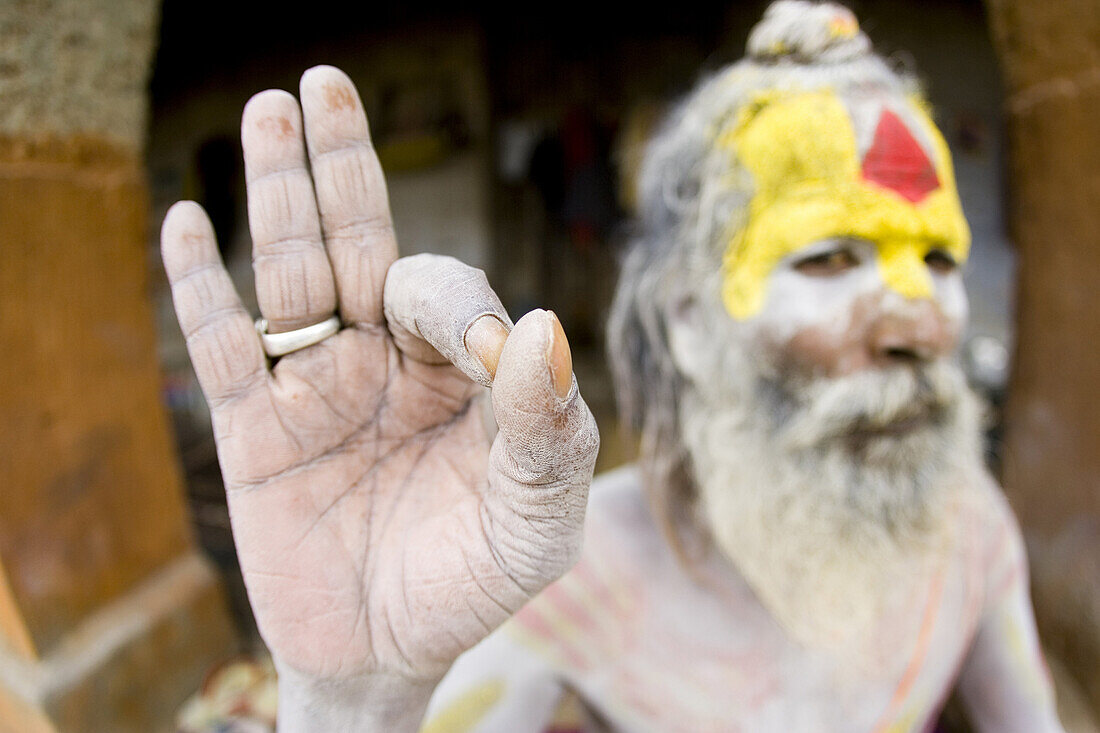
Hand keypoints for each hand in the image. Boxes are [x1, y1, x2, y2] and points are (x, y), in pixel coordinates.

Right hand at [160, 67, 598, 693]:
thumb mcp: (537, 520)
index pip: (450, 296)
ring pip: (293, 274)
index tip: (483, 356)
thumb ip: (549, 429)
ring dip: (279, 195)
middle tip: (324, 84)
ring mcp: (318, 386)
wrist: (392, 651)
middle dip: (346, 168)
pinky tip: (190, 219)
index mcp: (460, 371)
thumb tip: (544, 327)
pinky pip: (224, 346)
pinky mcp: (256, 428)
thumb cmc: (475, 579)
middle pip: (362, 246)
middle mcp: (386, 360)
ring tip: (269, 111)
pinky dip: (203, 286)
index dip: (460, 307)